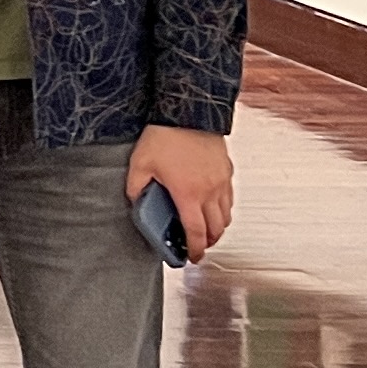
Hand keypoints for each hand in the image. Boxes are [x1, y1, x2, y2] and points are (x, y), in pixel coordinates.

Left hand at [125, 125, 233, 257]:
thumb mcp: (139, 165)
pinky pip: (229, 198)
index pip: (195, 232)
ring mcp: (221, 181)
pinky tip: (212, 206)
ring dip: (217, 227)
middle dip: (208, 242)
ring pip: (226, 215)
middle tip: (197, 246)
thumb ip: (136, 188)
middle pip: (216, 229)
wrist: (188, 110)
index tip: (192, 257)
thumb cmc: (165, 135)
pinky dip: (223, 209)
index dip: (195, 249)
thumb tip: (136, 202)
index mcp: (188, 194)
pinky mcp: (226, 170)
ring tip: (205, 229)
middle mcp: (209, 191)